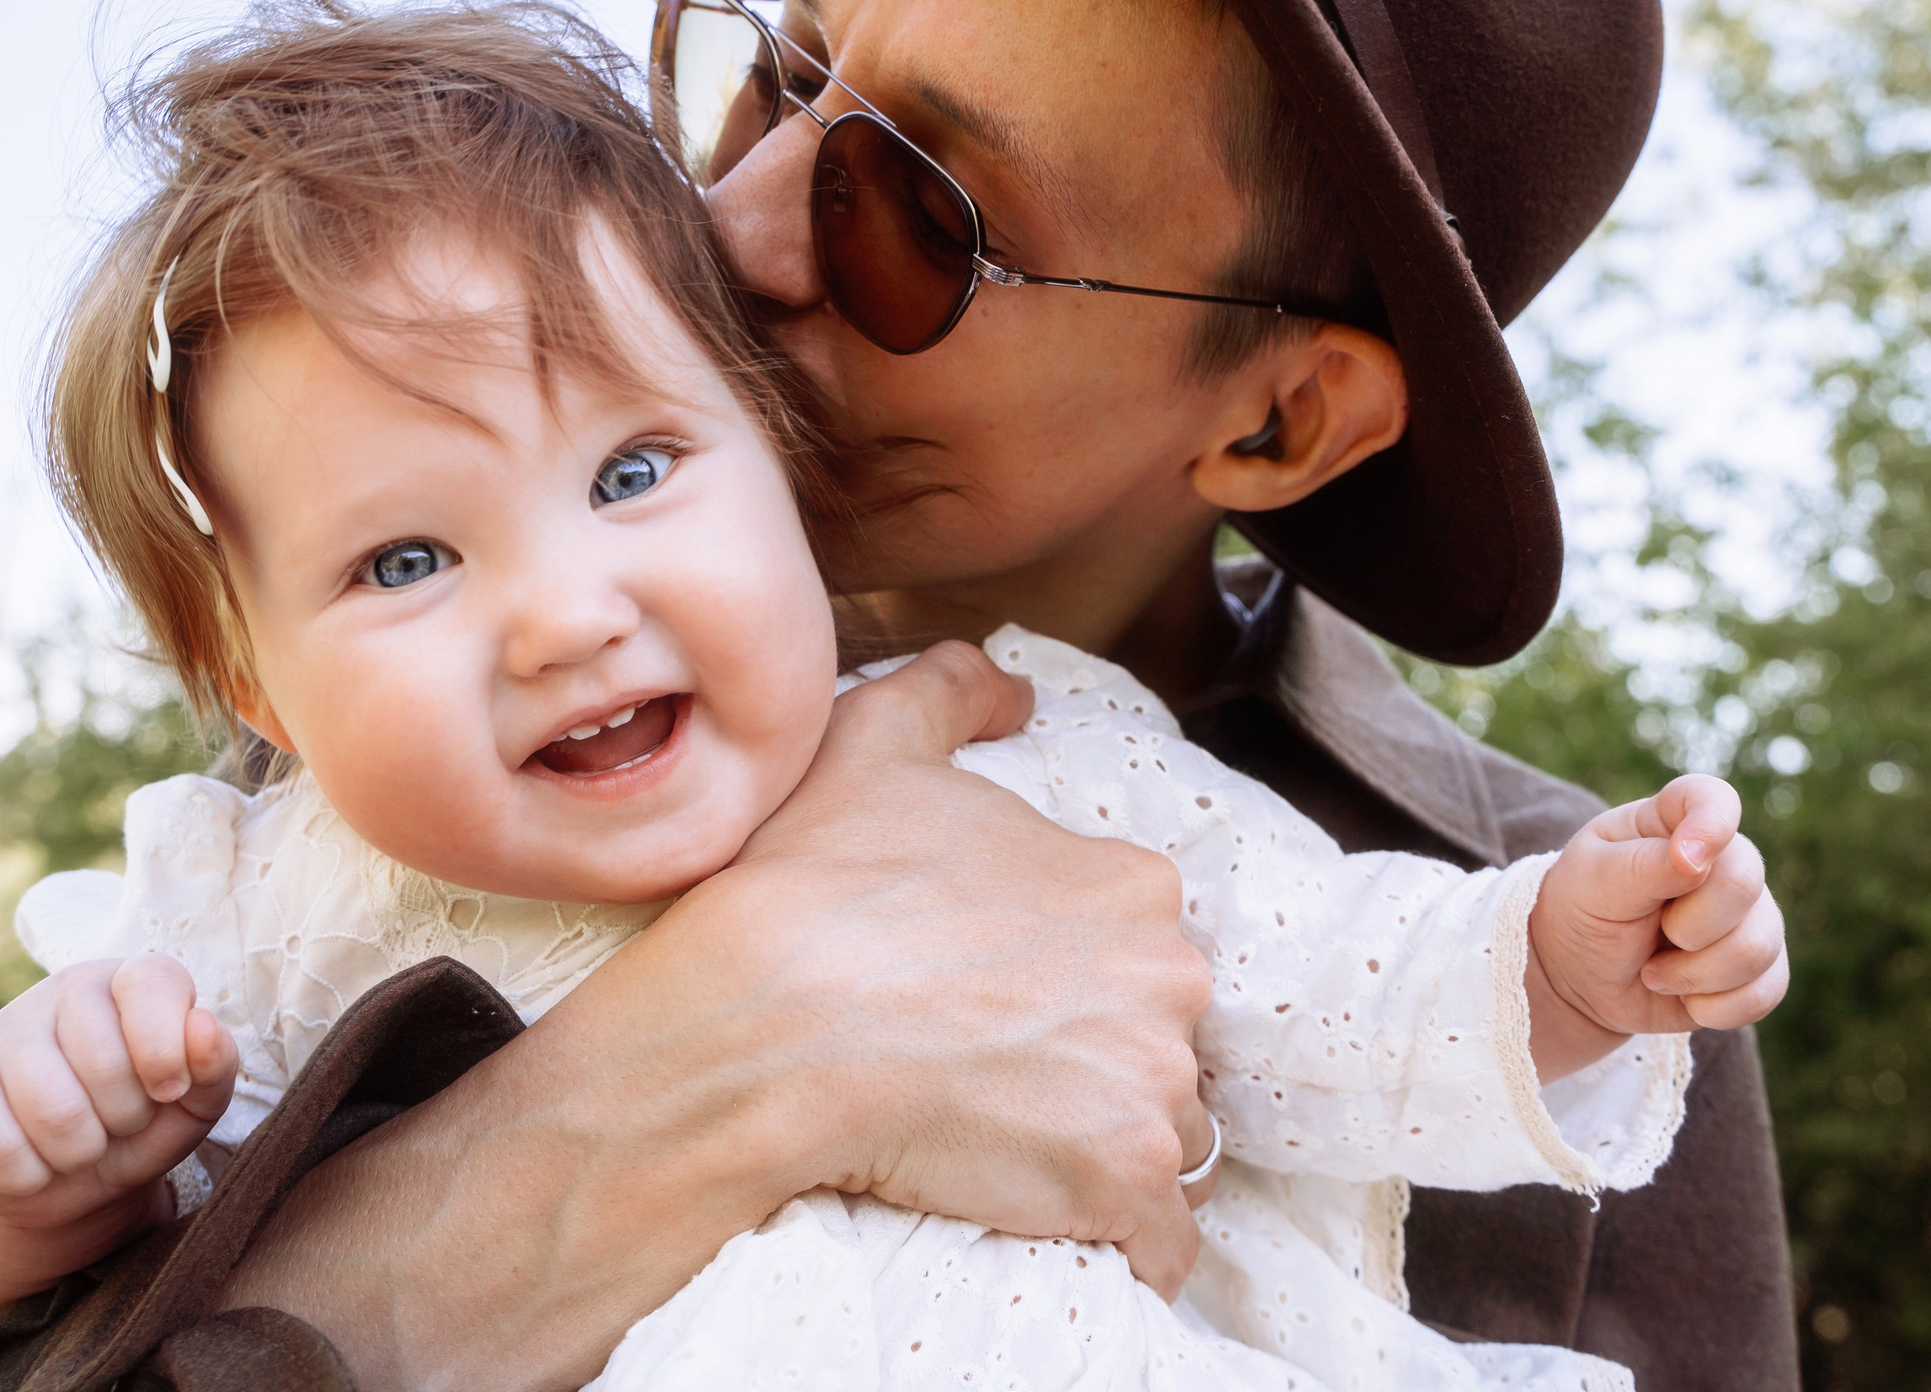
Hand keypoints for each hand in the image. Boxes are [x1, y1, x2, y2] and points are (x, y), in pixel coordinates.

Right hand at [0, 954, 235, 1315]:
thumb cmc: (143, 1126)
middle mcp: (66, 989)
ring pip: (50, 1108)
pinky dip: (29, 1174)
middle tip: (120, 1123)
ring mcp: (5, 1029)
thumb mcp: (194, 1104)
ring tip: (83, 1144)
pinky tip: (37, 1163)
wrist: (64, 1179)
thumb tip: (204, 1027)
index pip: (152, 982)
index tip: (169, 1091)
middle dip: (125, 1117)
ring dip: (80, 1151)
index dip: (165, 1048)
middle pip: (104, 1062)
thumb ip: (214, 1067)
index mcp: (131, 981)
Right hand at [219, 641, 1215, 1388]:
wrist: (762, 1028)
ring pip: (1167, 1130)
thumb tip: (1016, 694)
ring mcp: (1154, 1080)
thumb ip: (959, 690)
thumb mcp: (877, 742)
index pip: (1139, 950)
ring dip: (1112, 1146)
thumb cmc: (815, 887)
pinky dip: (1127, 1239)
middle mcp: (1168, 976)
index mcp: (1129, 884)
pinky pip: (1162, 1238)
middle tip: (1005, 1082)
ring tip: (1018, 1153)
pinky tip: (1066, 1228)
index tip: (1007, 1006)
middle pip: (1161, 1040)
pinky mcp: (1126, 1177)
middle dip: (1101, 1062)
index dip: (1075, 981)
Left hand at [1523, 775, 1788, 1077]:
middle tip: (1652, 932)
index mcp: (1675, 821)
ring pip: (1759, 946)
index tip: (1687, 859)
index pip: (1714, 800)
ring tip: (1655, 972)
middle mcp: (1725, 861)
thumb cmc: (1583, 911)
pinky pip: (1767, 991)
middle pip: (1744, 883)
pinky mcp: (1759, 967)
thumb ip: (1644, 864)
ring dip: (1695, 975)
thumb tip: (1696, 857)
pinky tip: (1684, 998)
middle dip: (1689, 925)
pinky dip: (1715, 1008)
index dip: (1712, 824)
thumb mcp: (1593, 881)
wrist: (1581, 979)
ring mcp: (1749, 914)